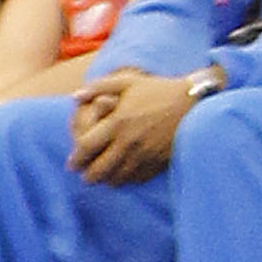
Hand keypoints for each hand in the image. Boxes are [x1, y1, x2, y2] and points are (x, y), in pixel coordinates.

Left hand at [68, 69, 193, 185]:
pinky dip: (126, 180)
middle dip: (88, 176)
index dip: (75, 159)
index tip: (71, 164)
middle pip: (99, 170)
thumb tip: (75, 97)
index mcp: (117, 122)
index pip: (87, 148)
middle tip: (84, 176)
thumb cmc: (156, 89)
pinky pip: (136, 179)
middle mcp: (128, 142)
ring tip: (101, 179)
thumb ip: (97, 87)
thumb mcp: (126, 81)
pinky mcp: (157, 163)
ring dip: (106, 180)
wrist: (190, 102)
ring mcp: (144, 155)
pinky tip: (122, 177)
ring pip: (117, 178)